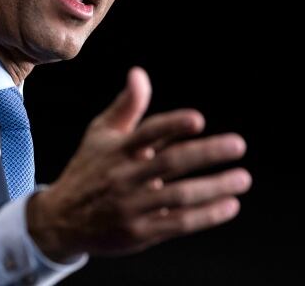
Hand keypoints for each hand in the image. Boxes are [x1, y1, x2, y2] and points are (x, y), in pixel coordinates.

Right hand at [27, 67, 251, 260]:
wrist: (62, 220)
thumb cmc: (89, 170)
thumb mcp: (100, 135)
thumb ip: (126, 106)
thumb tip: (139, 72)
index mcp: (116, 150)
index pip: (147, 133)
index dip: (172, 125)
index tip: (198, 120)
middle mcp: (123, 177)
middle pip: (170, 162)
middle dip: (207, 153)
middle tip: (238, 145)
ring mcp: (131, 207)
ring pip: (179, 195)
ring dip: (214, 187)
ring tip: (242, 178)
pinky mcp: (139, 233)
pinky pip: (178, 223)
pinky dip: (206, 215)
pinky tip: (229, 205)